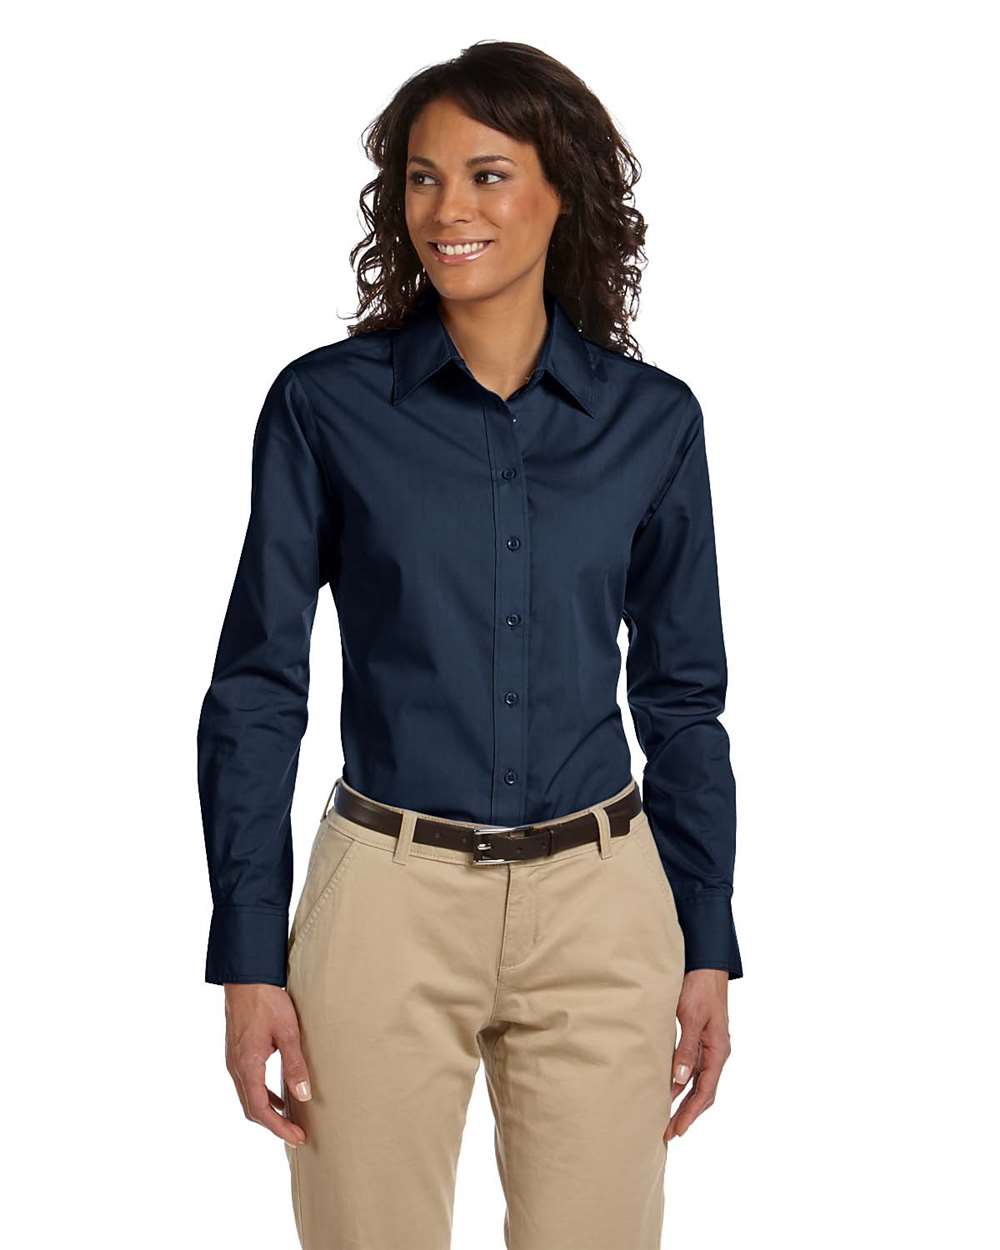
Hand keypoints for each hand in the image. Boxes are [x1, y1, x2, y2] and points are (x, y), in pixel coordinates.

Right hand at [224, 983, 311, 1146]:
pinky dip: (262, 1096)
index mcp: (247, 1065)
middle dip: (274, 1125)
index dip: (278, 1127)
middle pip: (251, 1108)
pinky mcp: (237, 1053)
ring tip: (290, 1121)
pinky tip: (279, 1096)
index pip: (260, 1109)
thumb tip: (303, 1096)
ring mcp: (234, 1061)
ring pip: (248, 1097)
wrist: (246, 978)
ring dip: (267, 1112)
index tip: (297, 1137)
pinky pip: (247, 1084)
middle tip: (296, 1135)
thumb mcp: (288, 1032)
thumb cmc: (267, 1001)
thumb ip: (295, 1064)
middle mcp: (236, 1068)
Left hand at [665, 968, 730, 1140]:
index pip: (704, 1092)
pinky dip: (681, 1082)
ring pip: (698, 1082)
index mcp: (718, 1050)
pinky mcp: (700, 1038)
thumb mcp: (691, 1017)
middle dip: (686, 1114)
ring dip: (683, 1100)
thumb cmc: (698, 988)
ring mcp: (710, 1046)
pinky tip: (668, 1086)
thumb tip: (679, 1080)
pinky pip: (693, 1068)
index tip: (675, 1130)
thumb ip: (686, 1048)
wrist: (705, 964)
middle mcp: (716, 1052)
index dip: (690, 1113)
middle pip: (703, 1092)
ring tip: (665, 1117)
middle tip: (667, 1133)